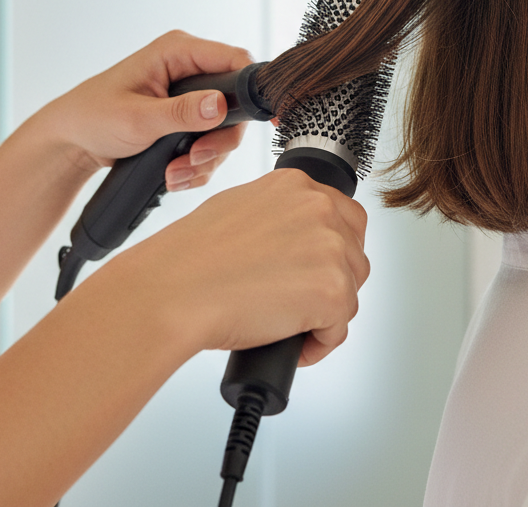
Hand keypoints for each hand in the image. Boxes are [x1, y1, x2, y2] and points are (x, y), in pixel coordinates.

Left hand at [32, 31, 253, 190]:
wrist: (72, 140)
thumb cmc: (93, 116)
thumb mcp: (137, 118)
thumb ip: (181, 113)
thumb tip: (220, 105)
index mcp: (177, 52)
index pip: (234, 59)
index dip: (253, 88)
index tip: (265, 119)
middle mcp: (189, 69)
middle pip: (235, 102)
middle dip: (218, 140)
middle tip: (196, 160)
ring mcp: (190, 94)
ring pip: (224, 128)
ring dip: (205, 158)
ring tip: (174, 174)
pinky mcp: (187, 117)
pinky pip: (209, 142)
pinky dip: (196, 164)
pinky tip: (174, 175)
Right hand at [102, 168, 369, 365]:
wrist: (173, 290)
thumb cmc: (189, 257)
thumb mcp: (236, 207)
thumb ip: (274, 214)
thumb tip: (287, 238)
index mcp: (295, 184)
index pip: (343, 216)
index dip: (329, 250)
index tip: (312, 268)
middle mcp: (318, 207)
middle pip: (353, 253)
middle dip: (331, 281)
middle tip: (297, 300)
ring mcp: (330, 248)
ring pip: (349, 291)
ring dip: (324, 313)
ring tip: (285, 323)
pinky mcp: (333, 291)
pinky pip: (339, 329)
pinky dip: (317, 344)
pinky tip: (288, 342)